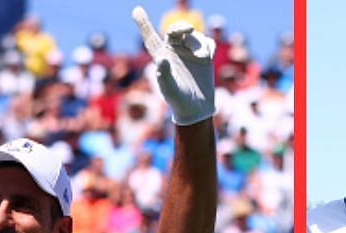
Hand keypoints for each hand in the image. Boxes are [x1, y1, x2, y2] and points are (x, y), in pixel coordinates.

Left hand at [133, 6, 215, 124]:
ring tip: (201, 59)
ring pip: (194, 36)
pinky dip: (208, 47)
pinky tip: (207, 58)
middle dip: (181, 26)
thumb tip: (162, 58)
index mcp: (162, 57)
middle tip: (189, 29)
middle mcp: (174, 51)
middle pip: (175, 30)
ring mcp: (190, 52)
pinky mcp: (204, 56)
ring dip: (198, 44)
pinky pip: (207, 41)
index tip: (137, 10)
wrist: (197, 109)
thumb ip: (164, 74)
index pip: (151, 38)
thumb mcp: (169, 89)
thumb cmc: (178, 101)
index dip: (143, 24)